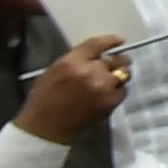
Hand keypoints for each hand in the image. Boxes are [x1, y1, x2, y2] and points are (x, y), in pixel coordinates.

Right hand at [16, 35, 132, 143]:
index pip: (97, 44)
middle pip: (113, 60)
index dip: (110, 41)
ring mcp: (103, 88)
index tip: (119, 40)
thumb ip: (75, 61)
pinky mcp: (110, 103)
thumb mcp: (54, 70)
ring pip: (122, 74)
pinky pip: (123, 91)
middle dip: (115, 61)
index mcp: (72, 62)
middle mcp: (90, 72)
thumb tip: (95, 57)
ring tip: (114, 78)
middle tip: (115, 63)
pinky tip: (109, 93)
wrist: (47, 127)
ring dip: (120, 74)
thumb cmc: (45, 98)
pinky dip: (118, 90)